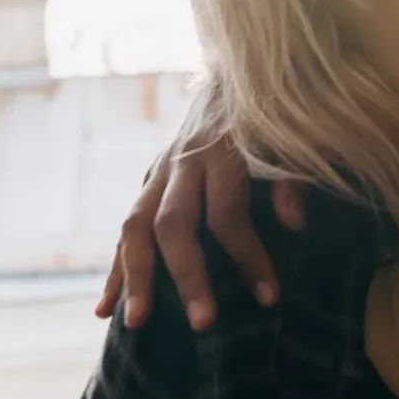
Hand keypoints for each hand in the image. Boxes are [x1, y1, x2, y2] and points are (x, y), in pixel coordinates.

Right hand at [95, 129, 307, 331]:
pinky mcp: (148, 182)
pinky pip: (125, 230)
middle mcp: (182, 162)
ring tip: (136, 323)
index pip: (226, 213)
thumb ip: (293, 178)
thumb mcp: (292, 139)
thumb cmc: (271, 116)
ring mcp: (158, 173)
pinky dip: (115, 270)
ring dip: (134, 277)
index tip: (268, 297)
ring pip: (135, 226)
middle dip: (186, 276)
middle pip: (173, 224)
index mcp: (221, 151)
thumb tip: (293, 225)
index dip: (248, 256)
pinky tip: (105, 309)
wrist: (232, 74)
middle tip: (202, 324)